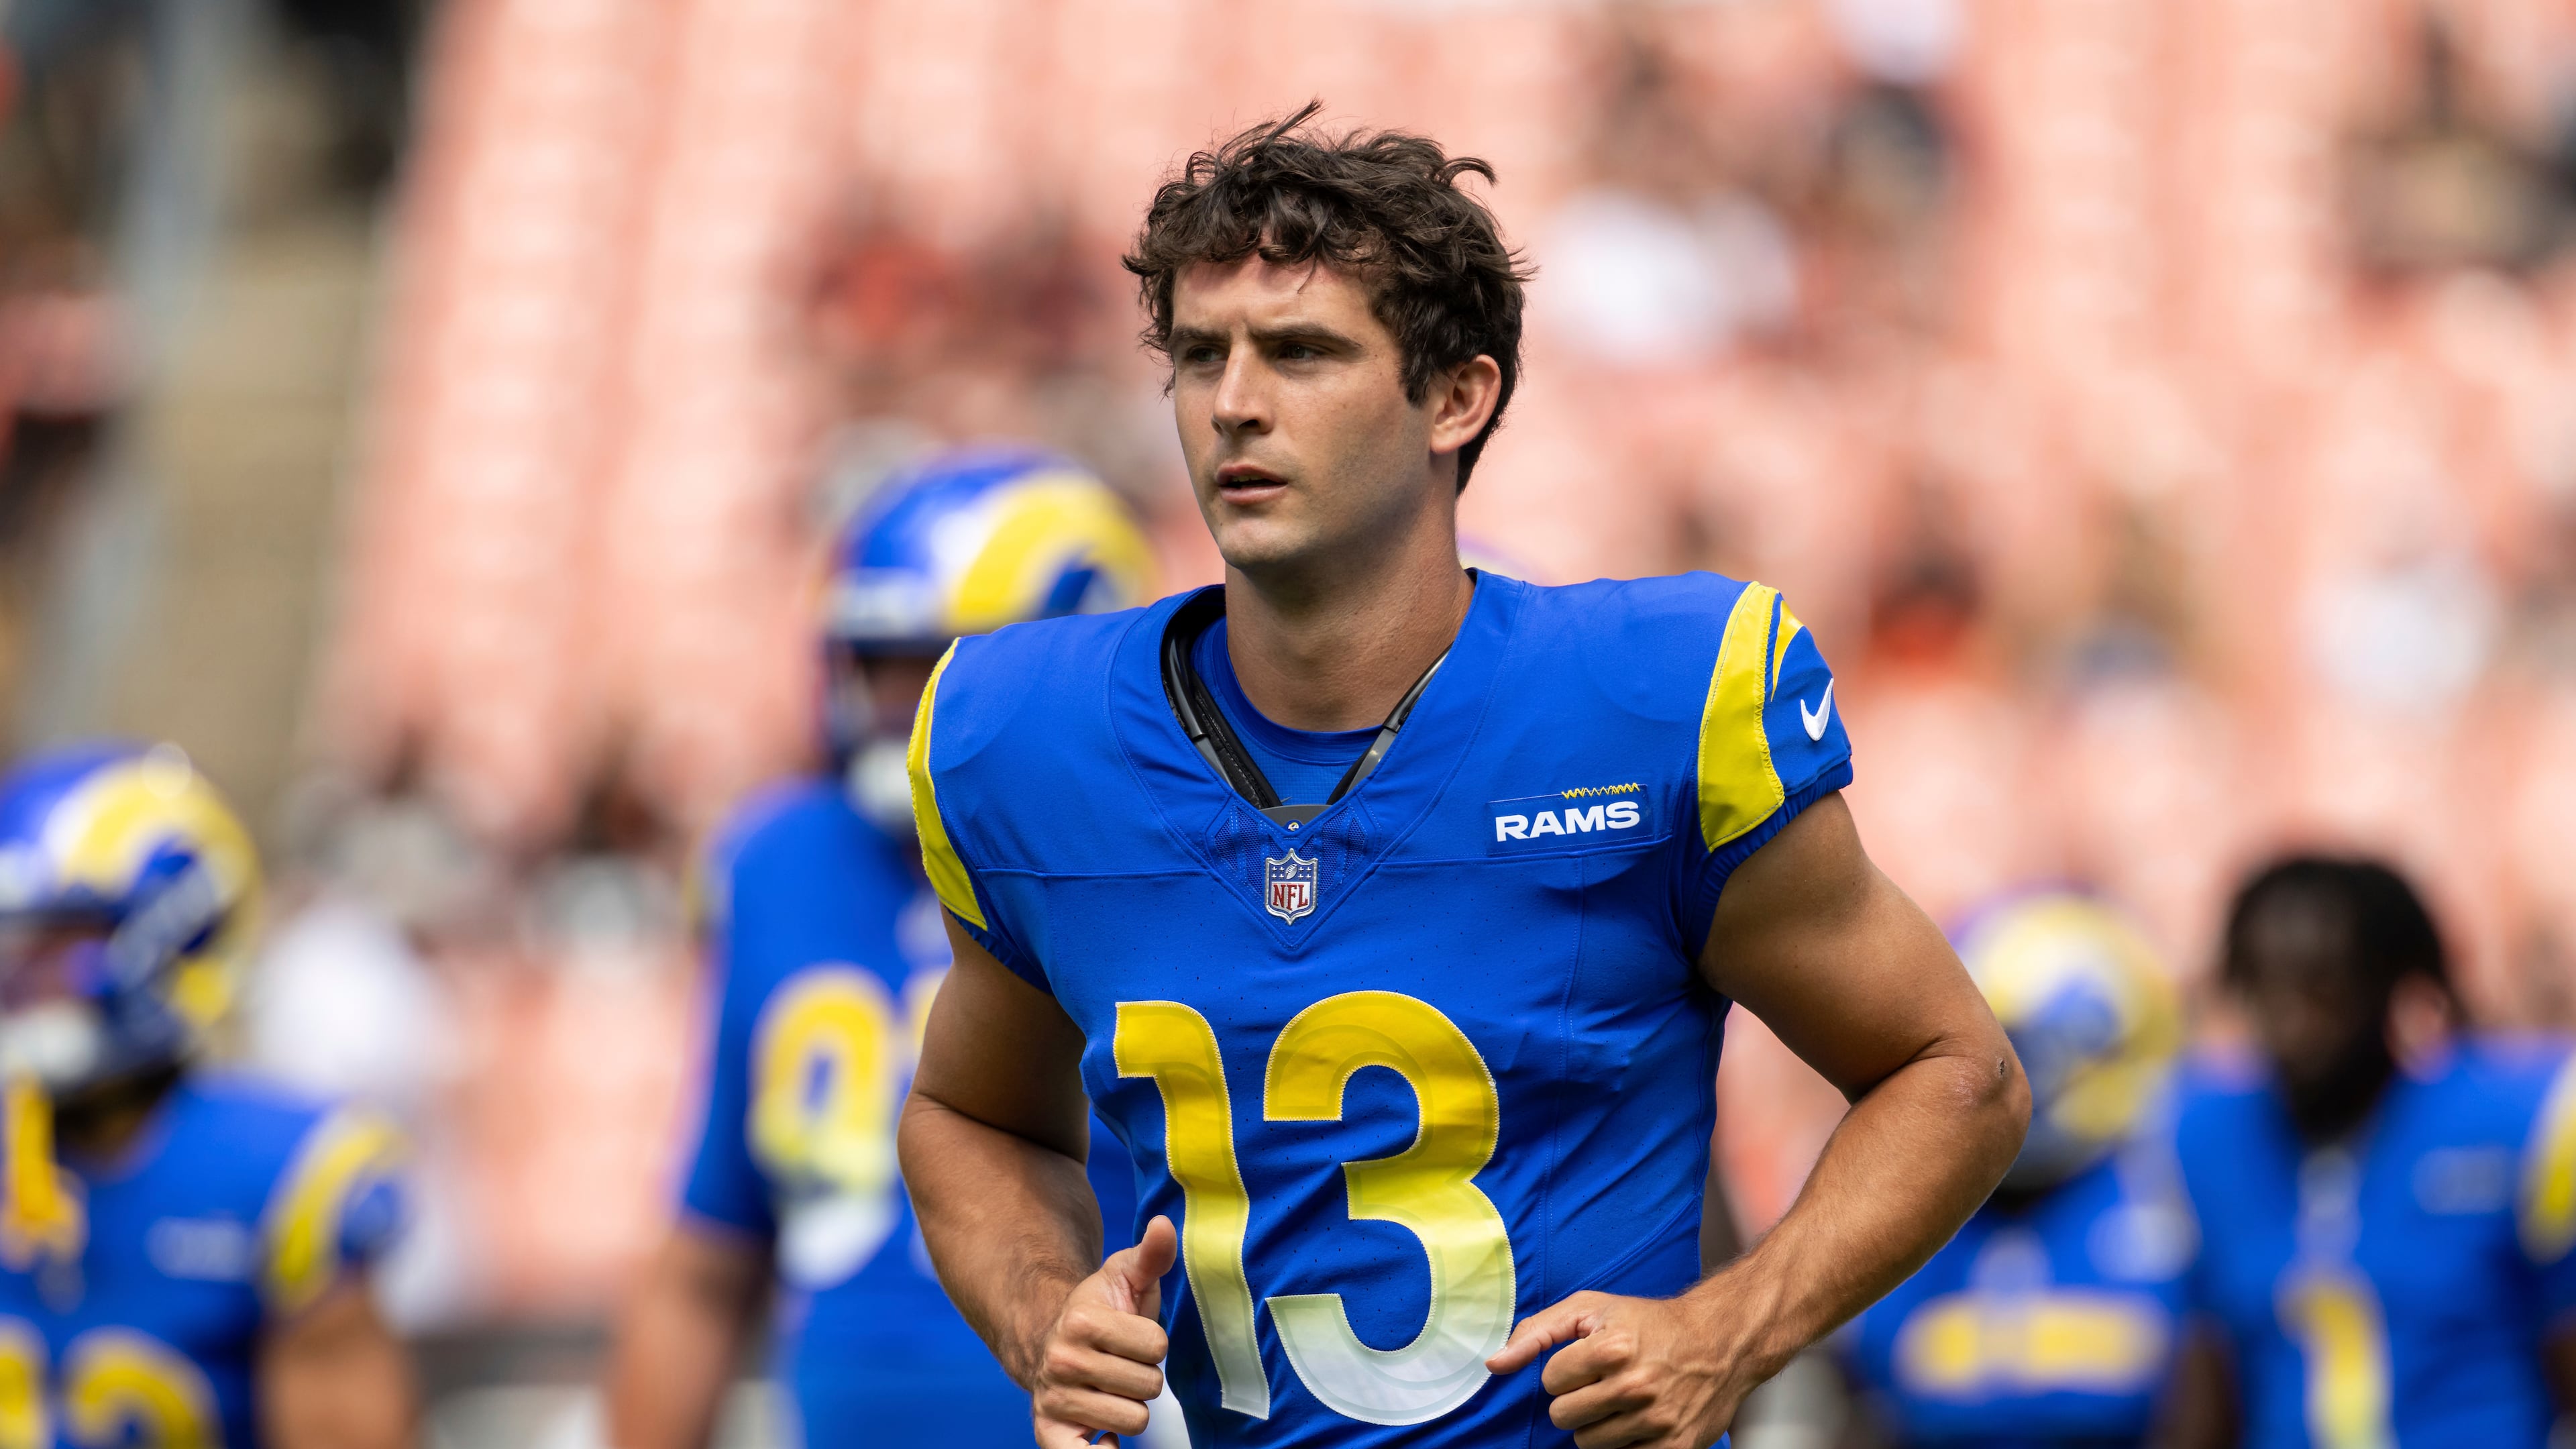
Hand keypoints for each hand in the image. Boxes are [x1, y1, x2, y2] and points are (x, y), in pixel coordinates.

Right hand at [1032, 1215, 1176, 1448]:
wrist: (1051, 1344)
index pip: (1157, 1347)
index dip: (1154, 1344)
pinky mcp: (1049, 1434)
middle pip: (1148, 1386)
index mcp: (1082, 1320)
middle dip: (1143, 1377)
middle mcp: (1062, 1361)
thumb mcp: (1125, 1278)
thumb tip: (1165, 1225)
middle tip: (1121, 1366)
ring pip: (1133, 1421)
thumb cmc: (1102, 1312)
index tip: (1134, 1338)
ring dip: (1130, 1409)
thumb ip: (1152, 1255)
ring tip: (1110, 1390)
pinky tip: (1104, 1436)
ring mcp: (1054, 1399)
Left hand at [1485, 1290, 1762, 1448]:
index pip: (1550, 1381)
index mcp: (1611, 1348)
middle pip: (1563, 1416)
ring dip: (1597, 1424)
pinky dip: (1625, 1443)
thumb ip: (1536, 1331)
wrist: (1720, 1342)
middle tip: (1602, 1383)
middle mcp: (1634, 1386)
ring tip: (1621, 1400)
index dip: (1565, 1371)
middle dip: (1576, 1400)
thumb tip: (1495, 1364)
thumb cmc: (1648, 1323)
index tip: (1588, 1361)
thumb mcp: (1590, 1308)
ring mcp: (1655, 1421)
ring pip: (1587, 1443)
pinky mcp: (1672, 1448)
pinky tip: (1639, 1420)